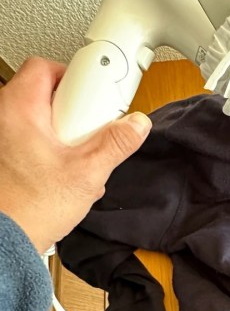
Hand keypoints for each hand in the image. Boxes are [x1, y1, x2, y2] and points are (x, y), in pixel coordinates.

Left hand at [0, 56, 150, 253]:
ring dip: (66, 135)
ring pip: (42, 121)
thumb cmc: (28, 208)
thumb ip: (115, 144)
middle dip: (74, 111)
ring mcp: (3, 141)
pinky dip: (53, 152)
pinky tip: (66, 175)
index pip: (45, 67)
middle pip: (46, 94)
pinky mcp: (6, 161)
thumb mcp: (86, 173)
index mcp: (18, 110)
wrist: (5, 243)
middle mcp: (3, 119)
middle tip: (91, 129)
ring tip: (79, 158)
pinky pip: (34, 143)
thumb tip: (135, 125)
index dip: (75, 76)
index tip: (96, 94)